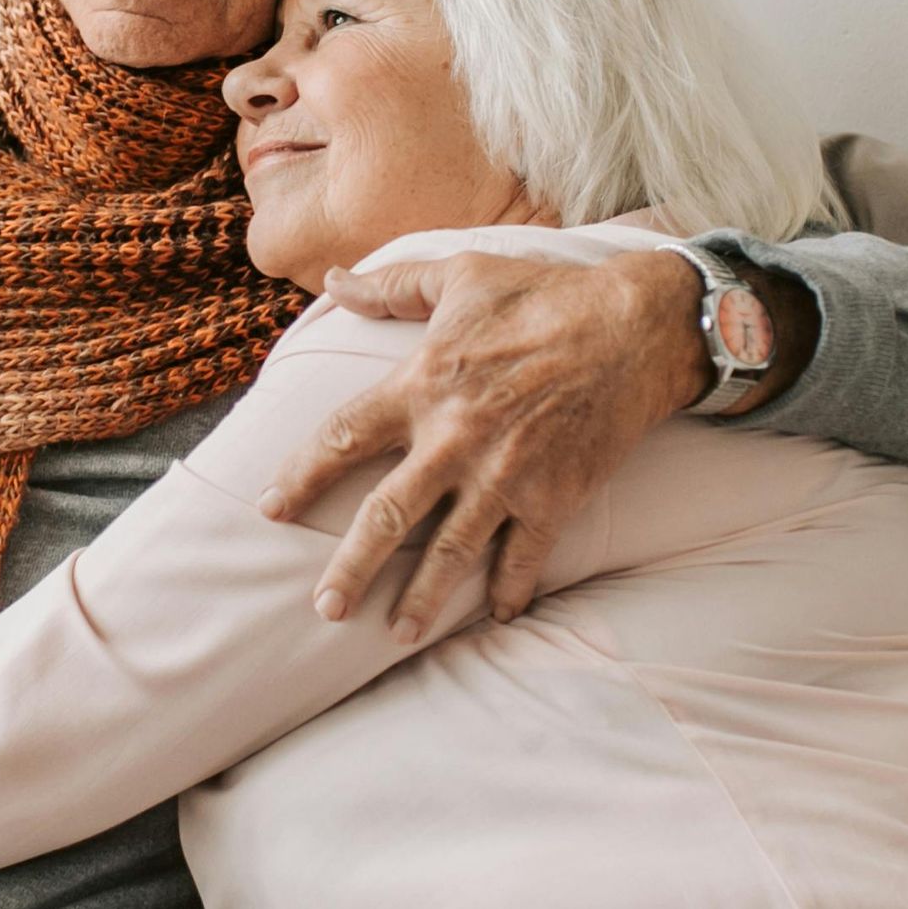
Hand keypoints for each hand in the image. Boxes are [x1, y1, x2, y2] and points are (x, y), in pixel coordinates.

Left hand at [262, 246, 785, 633]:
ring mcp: (506, 474)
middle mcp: (455, 438)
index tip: (270, 508)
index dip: (301, 476)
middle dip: (351, 567)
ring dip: (422, 598)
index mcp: (422, 384)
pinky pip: (523, 556)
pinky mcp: (554, 497)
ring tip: (396, 633)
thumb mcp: (460, 275)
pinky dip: (509, 589)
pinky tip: (496, 616)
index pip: (342, 438)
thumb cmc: (545, 294)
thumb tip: (332, 280)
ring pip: (450, 550)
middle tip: (325, 608)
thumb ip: (390, 286)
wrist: (637, 326)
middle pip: (387, 516)